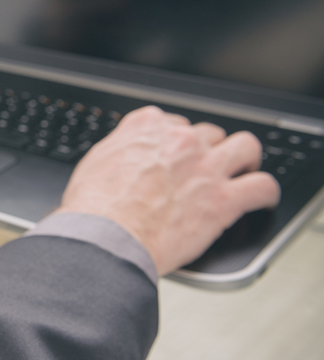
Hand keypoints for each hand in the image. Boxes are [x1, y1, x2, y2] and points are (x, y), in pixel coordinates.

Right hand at [55, 106, 280, 275]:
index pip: (173, 122)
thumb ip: (119, 150)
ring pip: (246, 147)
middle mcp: (180, 141)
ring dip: (246, 159)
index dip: (176, 140)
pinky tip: (262, 199)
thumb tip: (124, 155)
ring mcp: (206, 167)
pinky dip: (266, 193)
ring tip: (244, 171)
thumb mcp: (95, 162)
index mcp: (147, 128)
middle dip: (208, 150)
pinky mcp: (224, 199)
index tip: (175, 154)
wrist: (104, 237)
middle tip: (204, 168)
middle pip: (209, 134)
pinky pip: (262, 186)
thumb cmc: (93, 208)